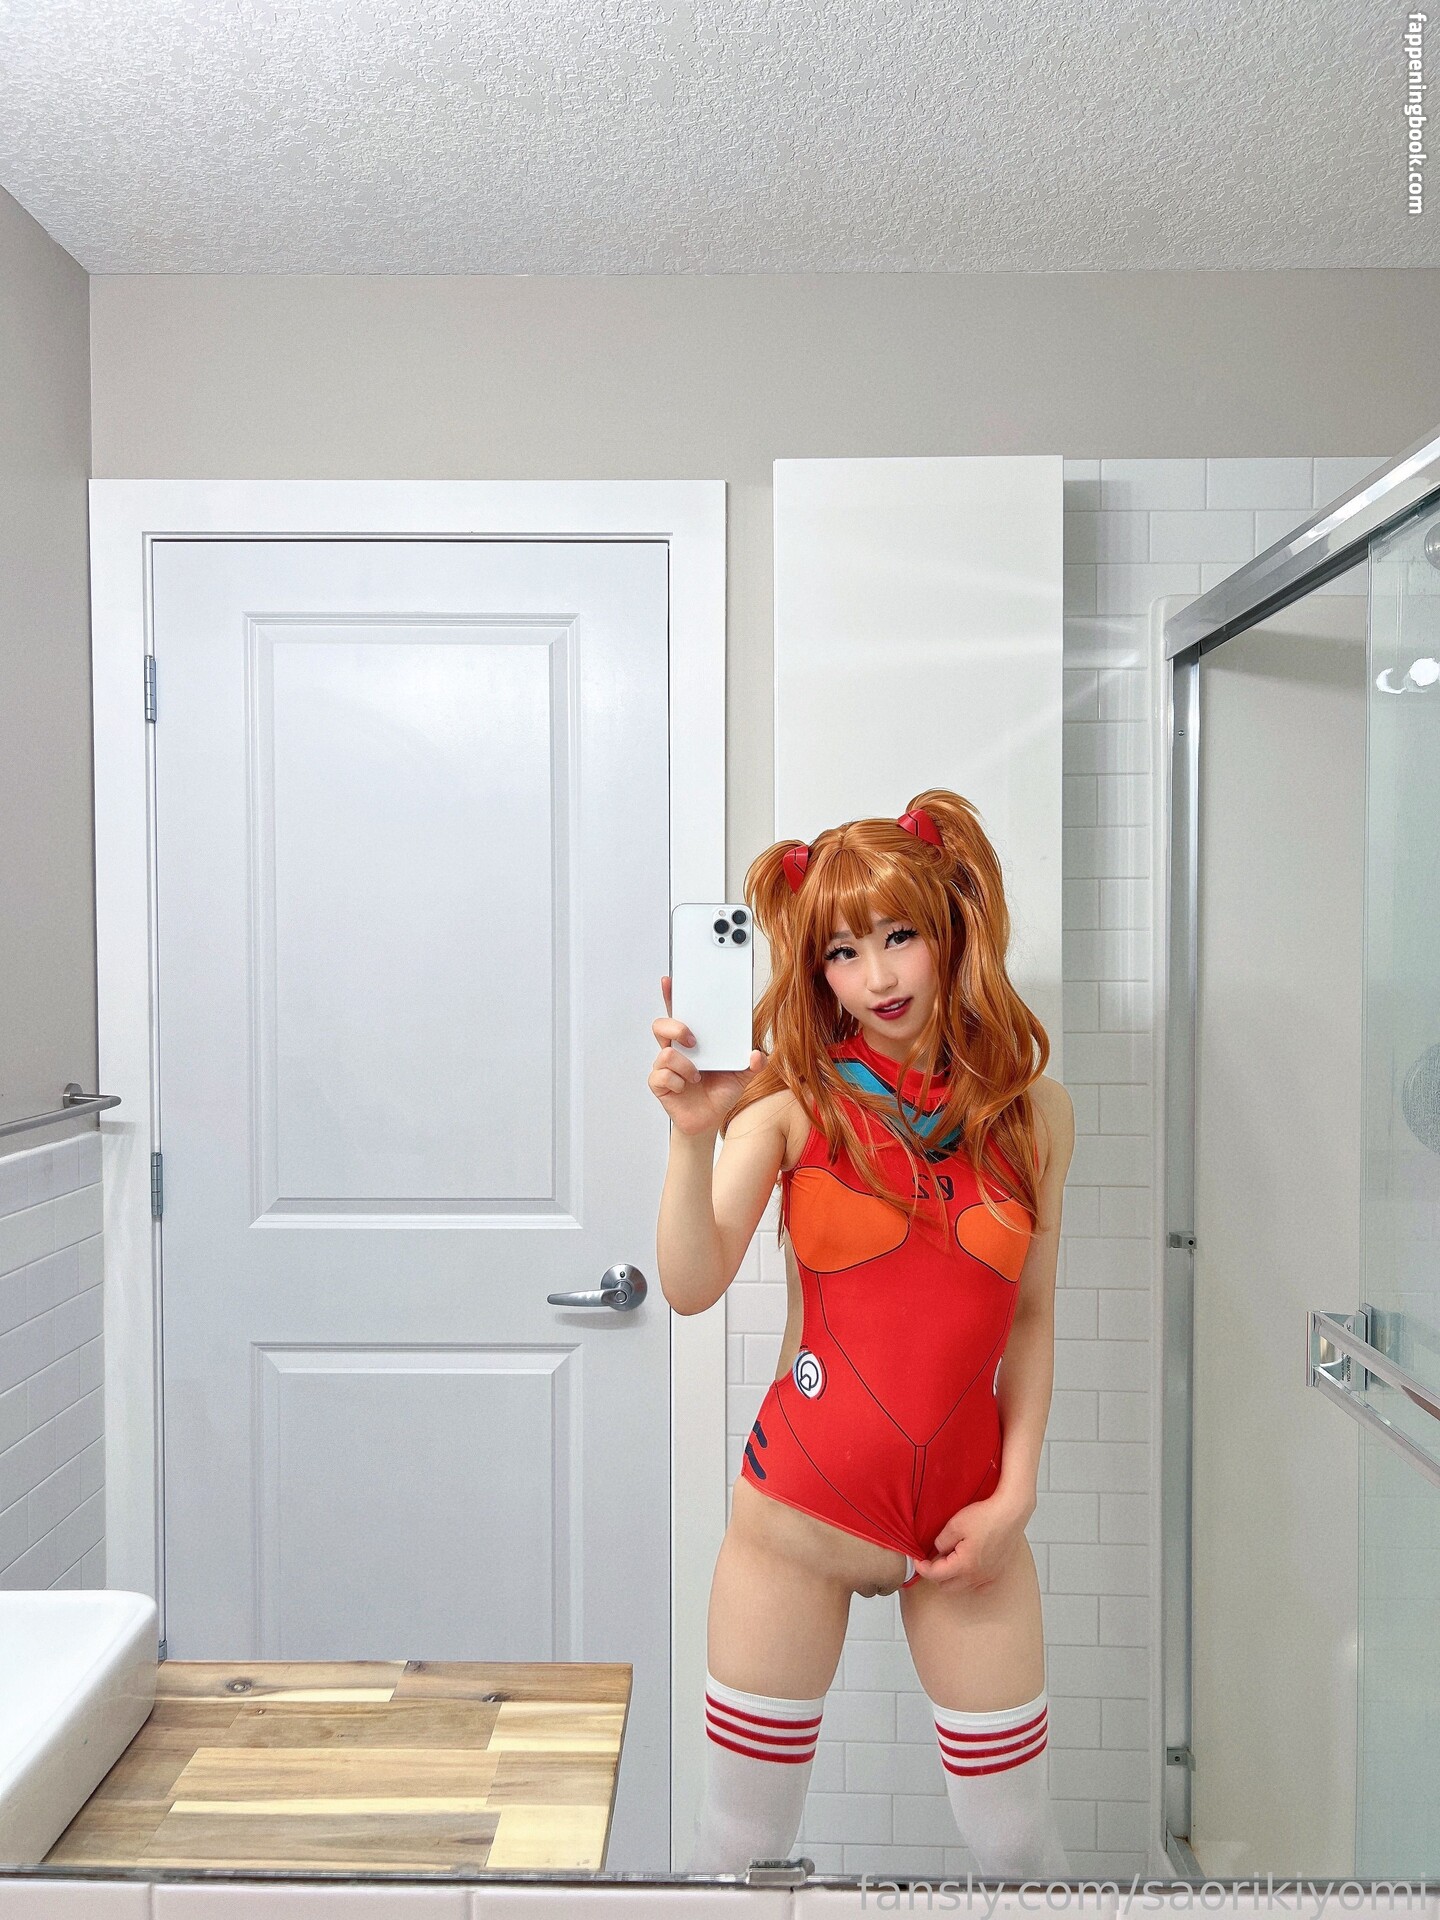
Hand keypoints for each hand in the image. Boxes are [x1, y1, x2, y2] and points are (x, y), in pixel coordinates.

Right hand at [649, 973, 767, 1136]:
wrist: (708, 1120)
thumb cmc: (720, 1091)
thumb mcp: (742, 1075)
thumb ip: (754, 1063)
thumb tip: (757, 1054)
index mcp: (692, 1040)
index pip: (679, 1013)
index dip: (671, 995)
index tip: (669, 980)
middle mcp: (675, 1049)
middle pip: (662, 1025)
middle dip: (676, 1028)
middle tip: (693, 1040)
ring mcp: (665, 1066)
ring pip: (665, 1053)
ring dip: (685, 1066)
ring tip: (696, 1076)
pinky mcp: (659, 1084)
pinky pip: (662, 1076)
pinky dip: (678, 1083)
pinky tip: (685, 1088)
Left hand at [910, 1489, 1031, 1591]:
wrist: (1011, 1513)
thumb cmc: (986, 1517)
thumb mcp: (954, 1525)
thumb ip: (941, 1542)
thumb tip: (938, 1551)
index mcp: (964, 1566)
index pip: (936, 1575)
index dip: (922, 1568)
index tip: (917, 1561)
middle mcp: (977, 1576)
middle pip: (947, 1586)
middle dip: (936, 1574)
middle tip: (933, 1558)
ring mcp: (989, 1576)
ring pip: (962, 1587)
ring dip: (952, 1577)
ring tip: (951, 1558)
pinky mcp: (997, 1572)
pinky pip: (979, 1585)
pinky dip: (969, 1580)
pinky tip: (968, 1566)